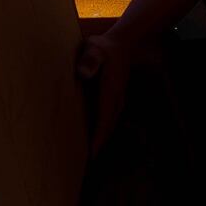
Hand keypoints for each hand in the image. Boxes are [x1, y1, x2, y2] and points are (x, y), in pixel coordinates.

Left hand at [77, 32, 132, 153]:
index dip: (98, 137)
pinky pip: (108, 118)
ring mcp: (117, 99)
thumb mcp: (94, 48)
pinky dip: (102, 129)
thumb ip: (89, 59)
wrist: (122, 43)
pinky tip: (93, 135)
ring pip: (109, 124)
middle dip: (99, 144)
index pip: (104, 118)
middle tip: (86, 163)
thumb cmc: (103, 46)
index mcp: (110, 91)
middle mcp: (116, 99)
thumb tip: (83, 73)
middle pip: (108, 126)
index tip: (92, 154)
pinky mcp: (114, 98)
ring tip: (88, 155)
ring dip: (101, 138)